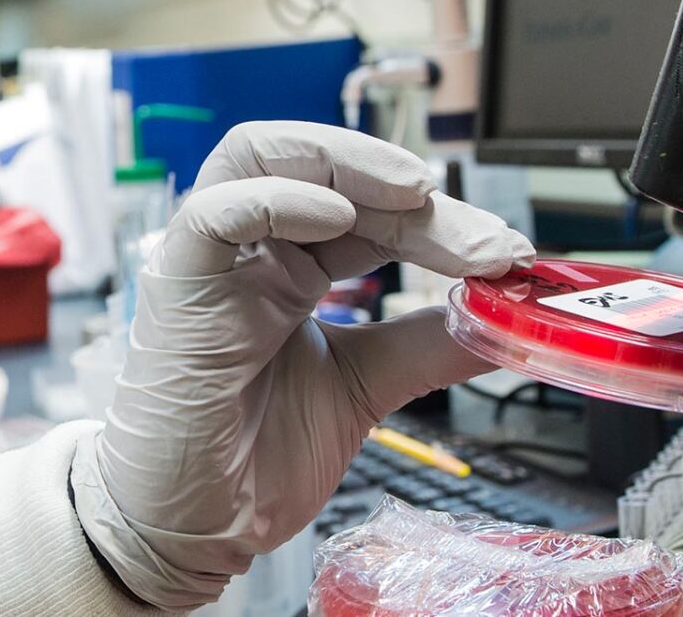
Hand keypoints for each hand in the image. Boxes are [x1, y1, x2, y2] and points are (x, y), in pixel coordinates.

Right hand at [68, 122, 532, 609]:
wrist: (197, 526)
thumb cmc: (253, 457)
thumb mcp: (365, 386)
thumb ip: (425, 346)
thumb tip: (505, 322)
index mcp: (293, 266)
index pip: (371, 208)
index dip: (442, 218)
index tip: (506, 252)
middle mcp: (253, 251)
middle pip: (328, 173)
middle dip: (413, 192)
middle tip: (484, 239)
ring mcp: (213, 261)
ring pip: (261, 156)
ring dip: (346, 162)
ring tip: (416, 193)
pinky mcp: (177, 285)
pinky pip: (215, 213)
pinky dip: (279, 200)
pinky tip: (339, 218)